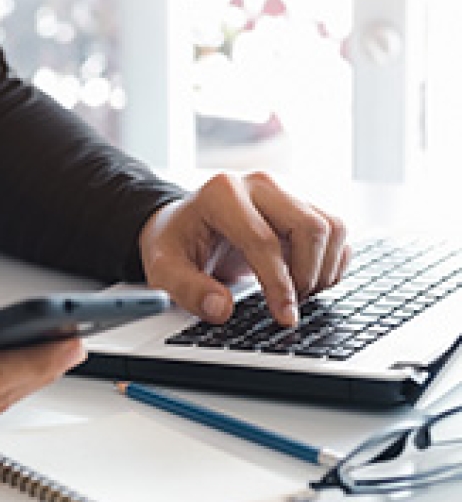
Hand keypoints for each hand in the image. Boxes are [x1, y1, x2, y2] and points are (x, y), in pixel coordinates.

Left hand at [138, 172, 349, 326]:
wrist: (182, 226)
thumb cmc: (175, 244)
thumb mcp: (163, 269)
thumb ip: (188, 290)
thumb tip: (220, 309)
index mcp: (221, 193)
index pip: (264, 241)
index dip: (279, 285)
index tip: (284, 317)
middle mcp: (258, 184)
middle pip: (310, 228)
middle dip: (307, 276)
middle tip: (288, 308)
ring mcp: (284, 191)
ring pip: (332, 228)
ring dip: (323, 270)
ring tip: (296, 295)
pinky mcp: (301, 204)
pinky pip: (337, 232)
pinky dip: (331, 262)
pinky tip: (305, 282)